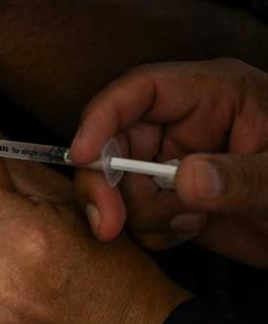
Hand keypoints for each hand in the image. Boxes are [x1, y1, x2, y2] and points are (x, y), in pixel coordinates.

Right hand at [70, 59, 267, 265]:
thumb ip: (243, 177)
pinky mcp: (171, 197)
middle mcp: (183, 124)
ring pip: (117, 183)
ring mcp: (174, 161)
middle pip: (113, 141)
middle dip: (106, 183)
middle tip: (109, 224)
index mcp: (213, 94)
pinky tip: (189, 232)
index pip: (139, 91)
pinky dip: (150, 231)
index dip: (102, 118)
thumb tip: (185, 180)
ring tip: (190, 224)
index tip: (81, 156)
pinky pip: (133, 213)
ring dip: (138, 213)